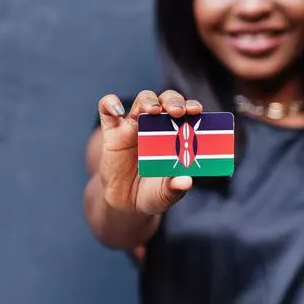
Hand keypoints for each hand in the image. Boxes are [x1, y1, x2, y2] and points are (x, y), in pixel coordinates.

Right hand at [96, 90, 202, 215]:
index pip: (186, 112)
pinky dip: (110, 104)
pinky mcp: (112, 133)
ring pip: (142, 100)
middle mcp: (156, 126)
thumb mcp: (165, 194)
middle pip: (166, 100)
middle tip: (178, 112)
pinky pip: (107, 110)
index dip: (191, 106)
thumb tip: (186, 182)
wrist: (125, 204)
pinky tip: (117, 111)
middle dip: (173, 101)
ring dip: (148, 100)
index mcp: (175, 135)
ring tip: (152, 111)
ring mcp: (133, 126)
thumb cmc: (152, 193)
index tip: (197, 111)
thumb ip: (175, 188)